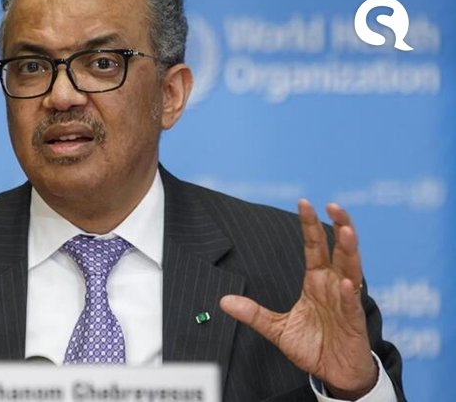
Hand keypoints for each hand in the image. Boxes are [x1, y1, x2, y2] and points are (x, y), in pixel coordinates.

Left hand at [220, 199, 376, 398]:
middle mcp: (333, 286)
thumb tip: (224, 301)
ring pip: (352, 270)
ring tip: (346, 231)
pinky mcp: (354, 322)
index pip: (315, 247)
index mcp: (316, 282)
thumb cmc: (312, 346)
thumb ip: (253, 313)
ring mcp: (346, 302)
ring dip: (350, 250)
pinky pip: (352, 305)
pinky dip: (350, 293)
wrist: (333, 374)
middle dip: (339, 226)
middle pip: (339, 250)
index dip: (310, 226)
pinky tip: (347, 282)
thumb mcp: (276, 328)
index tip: (304, 202)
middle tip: (333, 205)